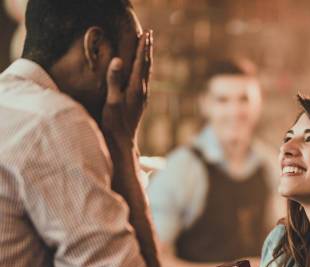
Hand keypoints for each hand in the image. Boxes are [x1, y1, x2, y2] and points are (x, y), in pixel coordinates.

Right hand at [102, 30, 152, 151]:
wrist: (123, 142)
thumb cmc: (116, 123)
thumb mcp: (112, 101)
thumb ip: (114, 80)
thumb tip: (118, 60)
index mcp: (135, 88)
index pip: (140, 63)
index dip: (142, 48)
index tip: (145, 34)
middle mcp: (142, 91)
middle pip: (146, 65)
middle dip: (147, 49)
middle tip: (149, 35)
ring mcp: (142, 97)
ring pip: (147, 73)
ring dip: (147, 58)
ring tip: (147, 47)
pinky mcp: (139, 102)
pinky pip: (144, 80)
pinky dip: (144, 69)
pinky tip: (143, 70)